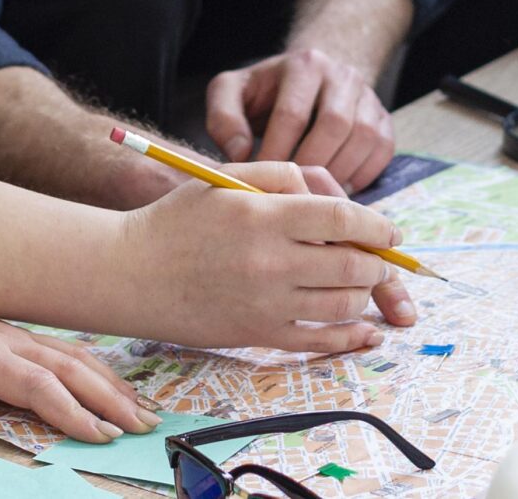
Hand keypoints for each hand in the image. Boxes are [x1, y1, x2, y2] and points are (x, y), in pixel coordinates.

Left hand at [0, 301, 157, 447]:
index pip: (37, 385)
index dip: (71, 412)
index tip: (99, 436)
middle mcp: (5, 340)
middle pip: (70, 368)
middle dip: (109, 399)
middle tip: (143, 426)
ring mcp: (12, 333)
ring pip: (74, 355)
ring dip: (110, 383)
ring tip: (141, 410)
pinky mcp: (12, 333)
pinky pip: (64, 349)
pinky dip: (95, 366)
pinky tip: (111, 381)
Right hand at [113, 157, 417, 352]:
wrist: (129, 274)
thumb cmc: (177, 220)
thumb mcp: (225, 179)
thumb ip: (282, 175)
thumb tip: (331, 197)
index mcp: (263, 217)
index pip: (342, 220)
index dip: (376, 226)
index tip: (388, 231)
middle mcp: (269, 262)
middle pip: (352, 265)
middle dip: (376, 263)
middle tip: (378, 259)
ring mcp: (265, 304)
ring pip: (342, 305)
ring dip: (364, 294)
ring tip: (361, 284)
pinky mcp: (257, 336)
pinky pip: (319, 342)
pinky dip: (350, 337)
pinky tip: (363, 330)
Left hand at [206, 45, 397, 191]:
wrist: (309, 76)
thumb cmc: (265, 92)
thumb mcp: (232, 92)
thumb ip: (223, 118)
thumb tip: (239, 155)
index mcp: (303, 65)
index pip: (292, 113)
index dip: (276, 152)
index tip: (261, 180)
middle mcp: (342, 75)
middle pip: (334, 125)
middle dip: (310, 165)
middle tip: (290, 194)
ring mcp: (368, 95)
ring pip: (363, 137)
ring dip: (338, 172)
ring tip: (312, 195)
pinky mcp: (384, 118)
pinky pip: (382, 149)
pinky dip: (363, 174)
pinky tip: (337, 189)